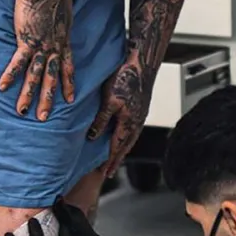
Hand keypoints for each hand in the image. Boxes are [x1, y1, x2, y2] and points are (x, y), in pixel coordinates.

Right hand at [0, 0, 74, 120]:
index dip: (68, 84)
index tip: (70, 100)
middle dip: (48, 99)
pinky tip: (3, 87)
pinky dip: (11, 74)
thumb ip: (62, 25)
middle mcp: (54, 49)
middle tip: (44, 118)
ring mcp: (41, 46)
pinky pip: (18, 62)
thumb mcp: (65, 15)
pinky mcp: (27, 41)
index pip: (68, 69)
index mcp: (63, 43)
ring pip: (35, 75)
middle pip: (52, 79)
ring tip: (23, 111)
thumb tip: (61, 23)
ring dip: (29, 94)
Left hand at [89, 55, 152, 177]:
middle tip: (109, 172)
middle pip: (126, 146)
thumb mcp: (109, 100)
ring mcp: (140, 114)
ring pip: (130, 138)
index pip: (118, 147)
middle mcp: (137, 121)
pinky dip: (127, 138)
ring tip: (115, 157)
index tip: (105, 173)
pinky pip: (133, 129)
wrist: (142, 63)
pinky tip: (123, 135)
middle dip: (117, 160)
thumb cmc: (126, 78)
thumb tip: (92, 137)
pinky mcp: (141, 107)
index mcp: (129, 122)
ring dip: (122, 149)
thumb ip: (101, 120)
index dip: (110, 160)